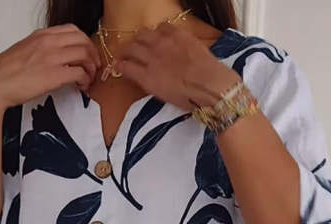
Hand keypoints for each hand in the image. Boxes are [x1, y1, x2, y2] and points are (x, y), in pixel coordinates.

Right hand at [0, 24, 101, 110]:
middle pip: (83, 41)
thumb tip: (55, 58)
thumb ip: (41, 50)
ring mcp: (52, 58)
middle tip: (94, 67)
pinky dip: (85, 80)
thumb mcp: (25, 52)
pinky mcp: (55, 75)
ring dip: (91, 68)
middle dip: (93, 54)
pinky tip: (82, 87)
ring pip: (85, 55)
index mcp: (41, 36)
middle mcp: (48, 43)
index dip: (85, 42)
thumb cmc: (5, 73)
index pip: (72, 30)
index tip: (87, 54)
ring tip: (88, 79)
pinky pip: (80, 73)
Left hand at [112, 22, 241, 110]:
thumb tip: (186, 56)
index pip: (161, 28)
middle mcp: (163, 43)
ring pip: (132, 48)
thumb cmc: (213, 74)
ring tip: (122, 56)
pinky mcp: (147, 77)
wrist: (210, 87)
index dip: (156, 35)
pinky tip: (117, 67)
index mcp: (179, 35)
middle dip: (138, 41)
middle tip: (134, 48)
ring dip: (126, 51)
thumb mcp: (202, 53)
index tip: (154, 41)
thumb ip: (189, 49)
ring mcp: (153, 59)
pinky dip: (121, 65)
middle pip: (143, 35)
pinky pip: (128, 67)